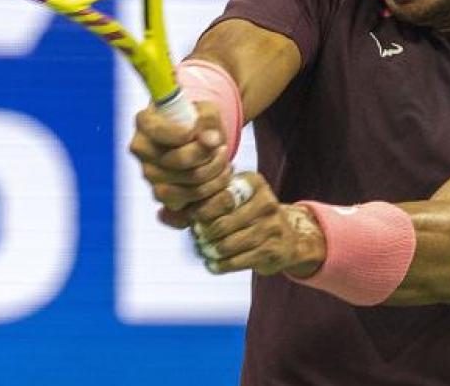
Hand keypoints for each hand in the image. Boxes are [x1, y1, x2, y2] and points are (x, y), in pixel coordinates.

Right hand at [129, 101, 233, 227]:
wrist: (199, 135)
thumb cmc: (200, 119)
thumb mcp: (207, 110)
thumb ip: (208, 121)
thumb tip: (211, 140)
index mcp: (145, 121)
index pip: (158, 131)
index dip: (181, 134)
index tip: (200, 132)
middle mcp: (142, 150)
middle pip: (177, 161)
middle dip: (207, 156)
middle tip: (223, 147)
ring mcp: (150, 175)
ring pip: (183, 186)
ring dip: (213, 175)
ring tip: (226, 160)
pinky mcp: (163, 195)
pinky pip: (187, 203)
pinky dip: (210, 192)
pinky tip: (221, 176)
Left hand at [187, 172, 325, 276]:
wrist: (288, 237)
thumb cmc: (247, 215)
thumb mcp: (230, 201)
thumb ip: (197, 204)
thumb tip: (161, 215)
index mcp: (253, 183)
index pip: (221, 196)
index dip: (201, 211)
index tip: (193, 219)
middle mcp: (266, 202)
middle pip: (223, 222)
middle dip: (204, 233)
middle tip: (197, 237)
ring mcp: (272, 227)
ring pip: (228, 244)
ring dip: (210, 250)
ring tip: (204, 249)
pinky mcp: (273, 250)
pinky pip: (237, 261)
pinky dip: (219, 265)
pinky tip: (212, 263)